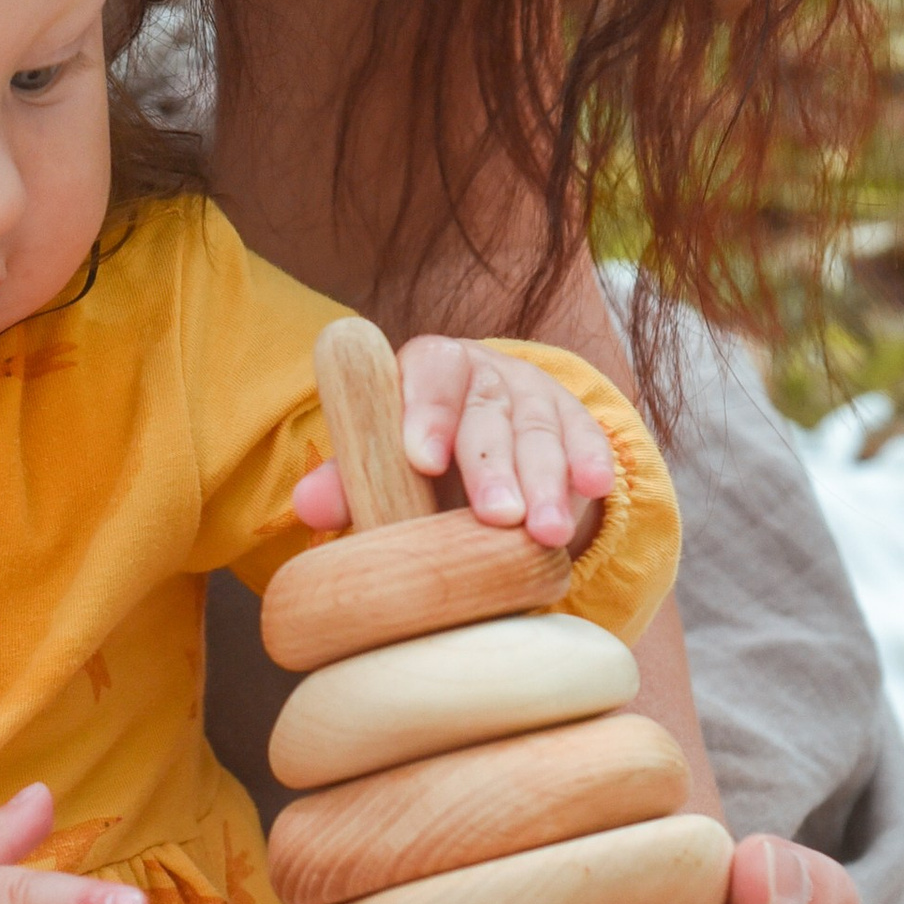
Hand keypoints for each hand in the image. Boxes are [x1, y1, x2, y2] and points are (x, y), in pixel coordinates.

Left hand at [289, 337, 613, 551]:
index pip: (429, 375)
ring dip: (546, 483)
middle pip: (489, 412)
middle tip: (498, 515)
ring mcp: (534, 396)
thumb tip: (309, 504)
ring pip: (540, 434)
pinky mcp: (576, 421)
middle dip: (493, 466)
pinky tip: (594, 488)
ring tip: (546, 533)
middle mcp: (484, 375)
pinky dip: (590, 463)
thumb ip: (349, 477)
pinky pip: (586, 438)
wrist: (484, 438)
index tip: (423, 460)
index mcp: (428, 370)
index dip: (426, 413)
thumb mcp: (384, 460)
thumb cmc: (419, 454)